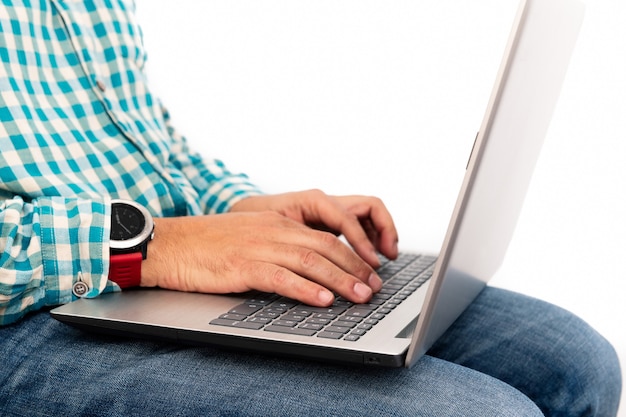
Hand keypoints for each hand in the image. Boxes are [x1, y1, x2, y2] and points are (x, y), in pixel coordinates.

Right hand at [140, 190, 398, 306]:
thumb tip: (307, 267)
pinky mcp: (243, 265)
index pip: (326, 235)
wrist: (170, 244)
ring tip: (360, 296)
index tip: (369, 271)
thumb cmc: (208, 244)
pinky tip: (322, 300)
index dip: (352, 254)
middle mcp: (273, 230)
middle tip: (374, 287)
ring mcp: (259, 246)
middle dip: (355, 268)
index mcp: (278, 222)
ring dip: (340, 279)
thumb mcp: (251, 236)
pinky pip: (281, 277)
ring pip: (310, 261)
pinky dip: (304, 289)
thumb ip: (279, 245)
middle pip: (326, 246)